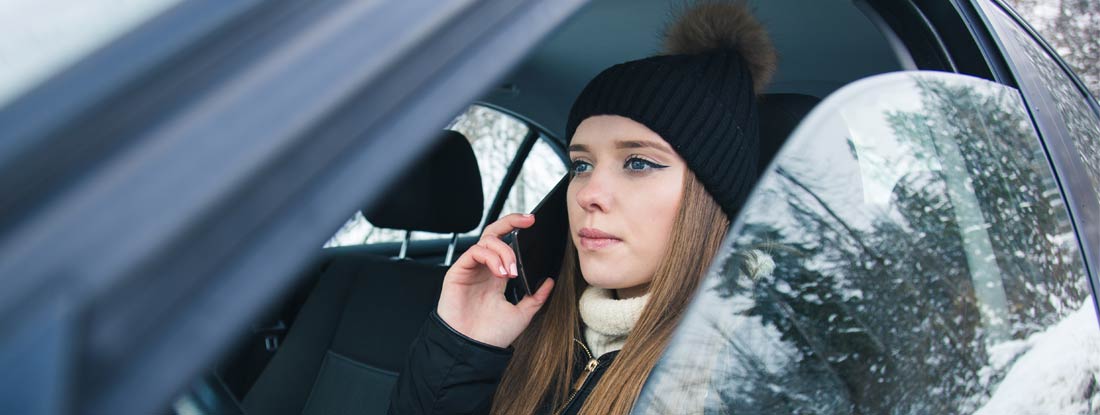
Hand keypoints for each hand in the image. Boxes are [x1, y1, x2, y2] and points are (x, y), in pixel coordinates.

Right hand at [435, 213, 555, 347]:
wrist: (474, 349)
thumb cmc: (492, 335)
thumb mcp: (523, 314)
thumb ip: (536, 297)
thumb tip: (549, 281)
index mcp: (497, 276)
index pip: (505, 244)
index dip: (516, 230)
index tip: (533, 223)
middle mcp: (483, 269)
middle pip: (493, 234)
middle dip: (510, 222)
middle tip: (526, 222)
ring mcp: (470, 269)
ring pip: (486, 241)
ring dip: (504, 251)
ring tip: (511, 271)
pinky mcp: (458, 273)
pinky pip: (473, 252)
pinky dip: (490, 257)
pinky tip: (500, 272)